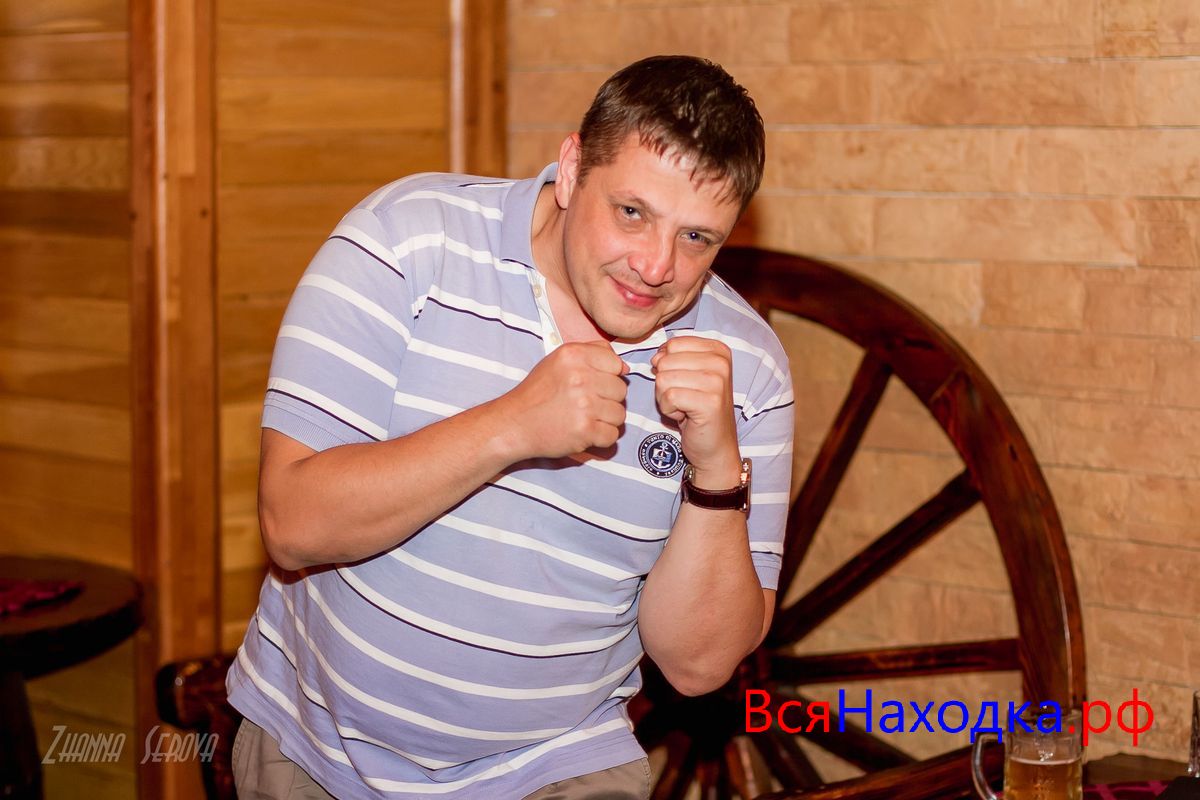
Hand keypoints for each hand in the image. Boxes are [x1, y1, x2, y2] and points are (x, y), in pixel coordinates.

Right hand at [501, 342, 628, 459]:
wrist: (515, 423)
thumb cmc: (538, 393)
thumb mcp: (559, 360)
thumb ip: (593, 353)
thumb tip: (624, 367)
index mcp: (574, 355)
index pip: (616, 364)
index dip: (607, 376)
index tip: (591, 384)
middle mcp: (580, 377)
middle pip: (621, 390)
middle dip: (607, 399)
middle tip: (584, 404)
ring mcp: (584, 405)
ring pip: (620, 414)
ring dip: (605, 420)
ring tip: (583, 417)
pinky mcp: (585, 430)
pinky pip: (612, 435)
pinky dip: (600, 437)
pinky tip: (583, 431)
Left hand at [651, 336, 740, 486]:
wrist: (715, 447)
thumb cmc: (698, 410)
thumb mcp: (688, 375)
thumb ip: (673, 358)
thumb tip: (656, 357)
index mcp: (718, 351)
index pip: (673, 344)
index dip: (668, 366)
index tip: (685, 383)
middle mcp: (721, 362)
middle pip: (666, 361)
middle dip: (665, 383)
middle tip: (684, 398)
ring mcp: (717, 382)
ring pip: (663, 379)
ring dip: (666, 398)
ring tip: (685, 407)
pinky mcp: (709, 402)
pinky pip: (668, 397)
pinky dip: (668, 410)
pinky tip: (684, 416)